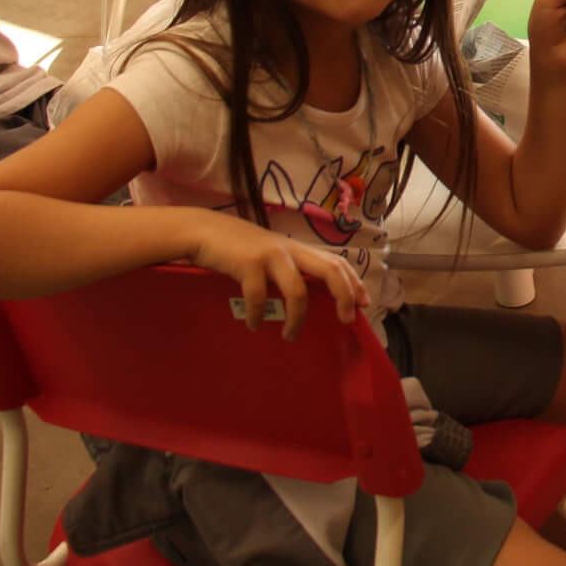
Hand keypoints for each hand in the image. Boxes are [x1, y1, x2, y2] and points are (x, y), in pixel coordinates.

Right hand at [186, 215, 365, 339]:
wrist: (201, 230)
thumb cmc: (234, 247)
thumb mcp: (267, 253)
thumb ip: (286, 267)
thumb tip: (304, 297)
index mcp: (295, 248)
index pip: (335, 261)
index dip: (353, 281)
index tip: (364, 302)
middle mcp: (289, 249)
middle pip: (330, 270)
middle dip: (344, 295)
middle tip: (347, 319)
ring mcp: (270, 255)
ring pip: (298, 291)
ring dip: (297, 319)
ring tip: (290, 336)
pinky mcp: (248, 264)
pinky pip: (260, 297)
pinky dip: (257, 315)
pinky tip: (254, 325)